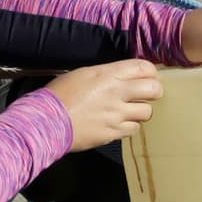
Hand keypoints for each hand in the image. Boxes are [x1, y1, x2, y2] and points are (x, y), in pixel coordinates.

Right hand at [43, 59, 162, 150]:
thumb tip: (122, 77)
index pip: (144, 68)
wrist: (47, 121)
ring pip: (147, 112)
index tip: (147, 76)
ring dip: (141, 111)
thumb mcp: (84, 74)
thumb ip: (107, 74)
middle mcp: (117, 92)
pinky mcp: (113, 133)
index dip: (150, 72)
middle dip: (154, 91)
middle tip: (146, 95)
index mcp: (109, 74)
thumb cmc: (60, 94)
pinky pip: (134, 129)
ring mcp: (117, 114)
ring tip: (130, 111)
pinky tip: (119, 123)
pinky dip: (130, 126)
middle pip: (154, 90)